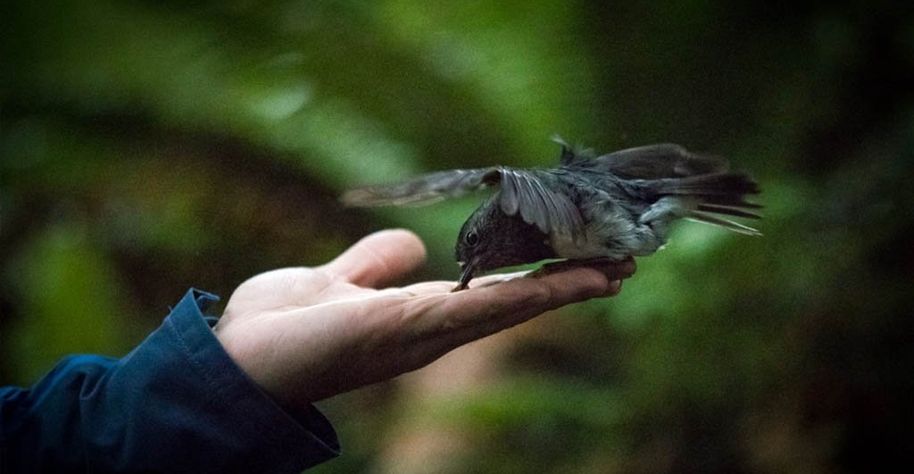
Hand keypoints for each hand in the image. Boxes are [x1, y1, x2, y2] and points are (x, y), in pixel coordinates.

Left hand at [213, 229, 634, 407]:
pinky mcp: (416, 327)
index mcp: (419, 313)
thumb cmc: (279, 328)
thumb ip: (374, 263)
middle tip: (624, 263)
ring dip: (568, 286)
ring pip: (515, 304)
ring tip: (618, 268)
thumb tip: (414, 246)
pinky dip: (535, 293)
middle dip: (569, 282)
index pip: (492, 290)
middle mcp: (435, 328)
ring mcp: (430, 331)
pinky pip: (487, 306)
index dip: (537, 274)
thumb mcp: (335, 280)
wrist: (236, 361)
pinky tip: (575, 281)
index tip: (583, 257)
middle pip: (516, 300)